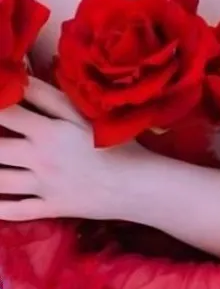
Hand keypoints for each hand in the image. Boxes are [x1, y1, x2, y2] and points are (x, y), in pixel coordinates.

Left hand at [0, 77, 151, 221]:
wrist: (137, 185)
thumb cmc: (116, 142)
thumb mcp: (83, 113)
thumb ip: (48, 96)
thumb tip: (19, 77)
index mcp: (46, 131)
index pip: (6, 114)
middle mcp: (37, 159)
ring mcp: (41, 187)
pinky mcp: (49, 208)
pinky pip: (14, 211)